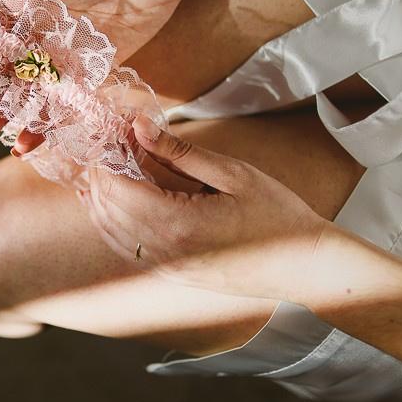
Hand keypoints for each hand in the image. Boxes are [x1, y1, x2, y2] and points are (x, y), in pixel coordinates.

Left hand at [84, 116, 332, 302]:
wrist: (303, 266)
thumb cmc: (277, 216)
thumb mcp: (232, 174)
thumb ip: (180, 152)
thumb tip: (139, 127)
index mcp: (177, 224)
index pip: (115, 187)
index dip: (104, 156)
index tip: (110, 131)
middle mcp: (162, 251)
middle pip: (104, 207)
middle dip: (99, 171)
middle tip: (109, 141)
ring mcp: (164, 267)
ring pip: (108, 230)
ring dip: (101, 195)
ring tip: (111, 161)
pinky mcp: (170, 273)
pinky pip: (125, 246)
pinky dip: (112, 218)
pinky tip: (119, 195)